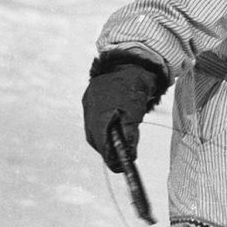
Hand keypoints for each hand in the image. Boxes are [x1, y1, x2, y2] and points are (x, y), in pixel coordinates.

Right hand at [81, 53, 168, 170]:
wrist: (131, 60)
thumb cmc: (135, 85)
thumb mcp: (136, 111)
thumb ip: (130, 134)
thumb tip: (128, 156)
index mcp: (99, 109)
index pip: (99, 139)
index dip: (109, 155)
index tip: (119, 166)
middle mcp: (90, 106)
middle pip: (95, 136)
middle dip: (107, 150)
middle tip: (121, 160)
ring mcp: (89, 101)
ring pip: (94, 128)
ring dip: (107, 140)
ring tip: (120, 147)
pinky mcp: (92, 99)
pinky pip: (96, 119)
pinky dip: (105, 128)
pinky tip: (115, 131)